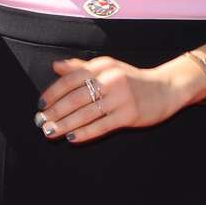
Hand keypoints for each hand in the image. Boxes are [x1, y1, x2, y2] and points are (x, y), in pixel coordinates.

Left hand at [35, 54, 201, 143]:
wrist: (166, 88)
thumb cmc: (131, 79)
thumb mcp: (107, 67)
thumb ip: (80, 67)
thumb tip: (55, 66)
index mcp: (102, 66)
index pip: (70, 79)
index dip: (52, 93)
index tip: (40, 105)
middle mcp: (110, 79)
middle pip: (75, 98)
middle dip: (55, 112)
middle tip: (40, 122)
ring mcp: (120, 98)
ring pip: (86, 114)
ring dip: (65, 124)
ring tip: (50, 132)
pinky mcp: (129, 115)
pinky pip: (102, 126)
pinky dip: (84, 133)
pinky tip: (71, 138)